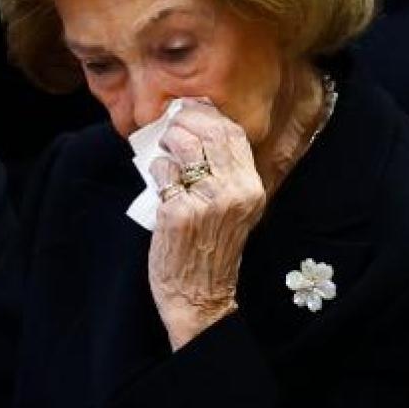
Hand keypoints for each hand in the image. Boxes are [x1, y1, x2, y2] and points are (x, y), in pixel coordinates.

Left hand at [148, 101, 266, 348]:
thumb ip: (226, 174)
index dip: (210, 116)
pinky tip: (160, 179)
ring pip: (184, 146)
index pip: (234, 135)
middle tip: (171, 122)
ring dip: (168, 141)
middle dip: (185, 120)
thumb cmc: (213, 250)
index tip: (193, 111)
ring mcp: (206, 202)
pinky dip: (157, 169)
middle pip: (209, 133)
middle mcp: (233, 192)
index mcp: (251, 189)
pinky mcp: (177, 213)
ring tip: (165, 149)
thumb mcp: (235, 210)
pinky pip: (163, 172)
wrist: (199, 296)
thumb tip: (199, 130)